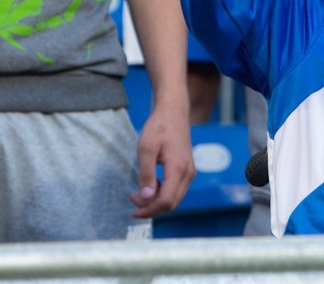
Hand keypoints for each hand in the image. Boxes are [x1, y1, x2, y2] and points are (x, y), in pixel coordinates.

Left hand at [130, 97, 194, 217]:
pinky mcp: (188, 170)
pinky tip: (151, 183)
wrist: (173, 113)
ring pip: (174, 198)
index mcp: (178, 168)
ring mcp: (190, 172)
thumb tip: (146, 197)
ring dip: (156, 200)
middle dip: (151, 207)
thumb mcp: (146, 149)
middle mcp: (188, 173)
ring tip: (139, 191)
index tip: (133, 210)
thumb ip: (146, 174)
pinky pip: (176, 190)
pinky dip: (162, 193)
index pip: (165, 201)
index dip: (148, 210)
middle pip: (171, 203)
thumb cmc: (158, 128)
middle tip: (133, 198)